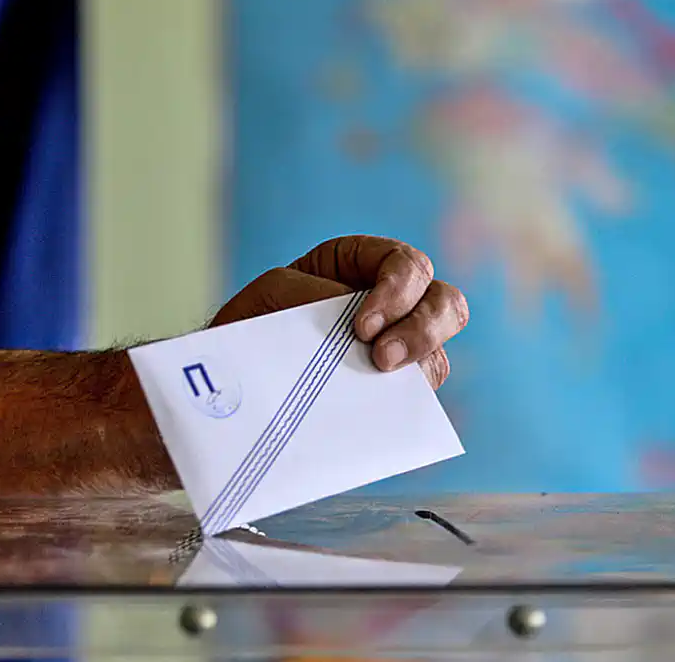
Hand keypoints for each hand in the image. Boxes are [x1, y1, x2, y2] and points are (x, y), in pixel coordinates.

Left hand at [210, 236, 468, 388]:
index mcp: (362, 265)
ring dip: (422, 364)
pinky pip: (419, 395)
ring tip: (383, 382)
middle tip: (383, 359)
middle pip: (444, 302)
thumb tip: (356, 332)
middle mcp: (391, 303)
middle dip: (422, 329)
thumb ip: (315, 298)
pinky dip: (409, 400)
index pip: (406, 265)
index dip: (397, 292)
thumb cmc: (248, 325)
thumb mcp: (272, 294)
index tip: (362, 327)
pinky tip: (381, 409)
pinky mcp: (391, 391)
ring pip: (440, 351)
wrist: (229, 383)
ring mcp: (397, 348)